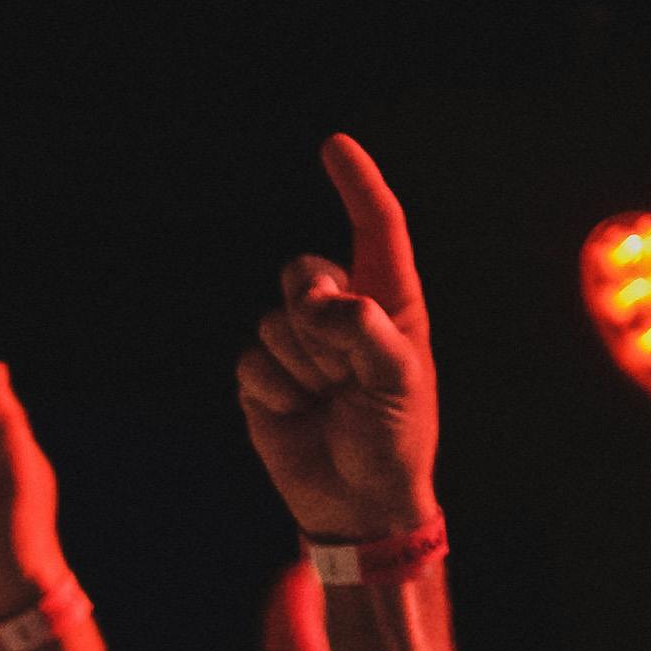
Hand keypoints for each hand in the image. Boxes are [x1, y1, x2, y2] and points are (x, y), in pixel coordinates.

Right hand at [234, 137, 437, 544]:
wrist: (357, 504)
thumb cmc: (395, 439)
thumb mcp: (399, 381)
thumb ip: (363, 329)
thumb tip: (313, 299)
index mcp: (389, 300)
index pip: (375, 227)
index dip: (356, 185)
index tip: (334, 146)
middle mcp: (341, 311)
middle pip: (305, 271)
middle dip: (316, 316)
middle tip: (345, 374)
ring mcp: (298, 344)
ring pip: (274, 321)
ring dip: (301, 367)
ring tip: (328, 402)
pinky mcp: (263, 378)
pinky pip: (251, 362)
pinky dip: (274, 393)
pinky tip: (299, 416)